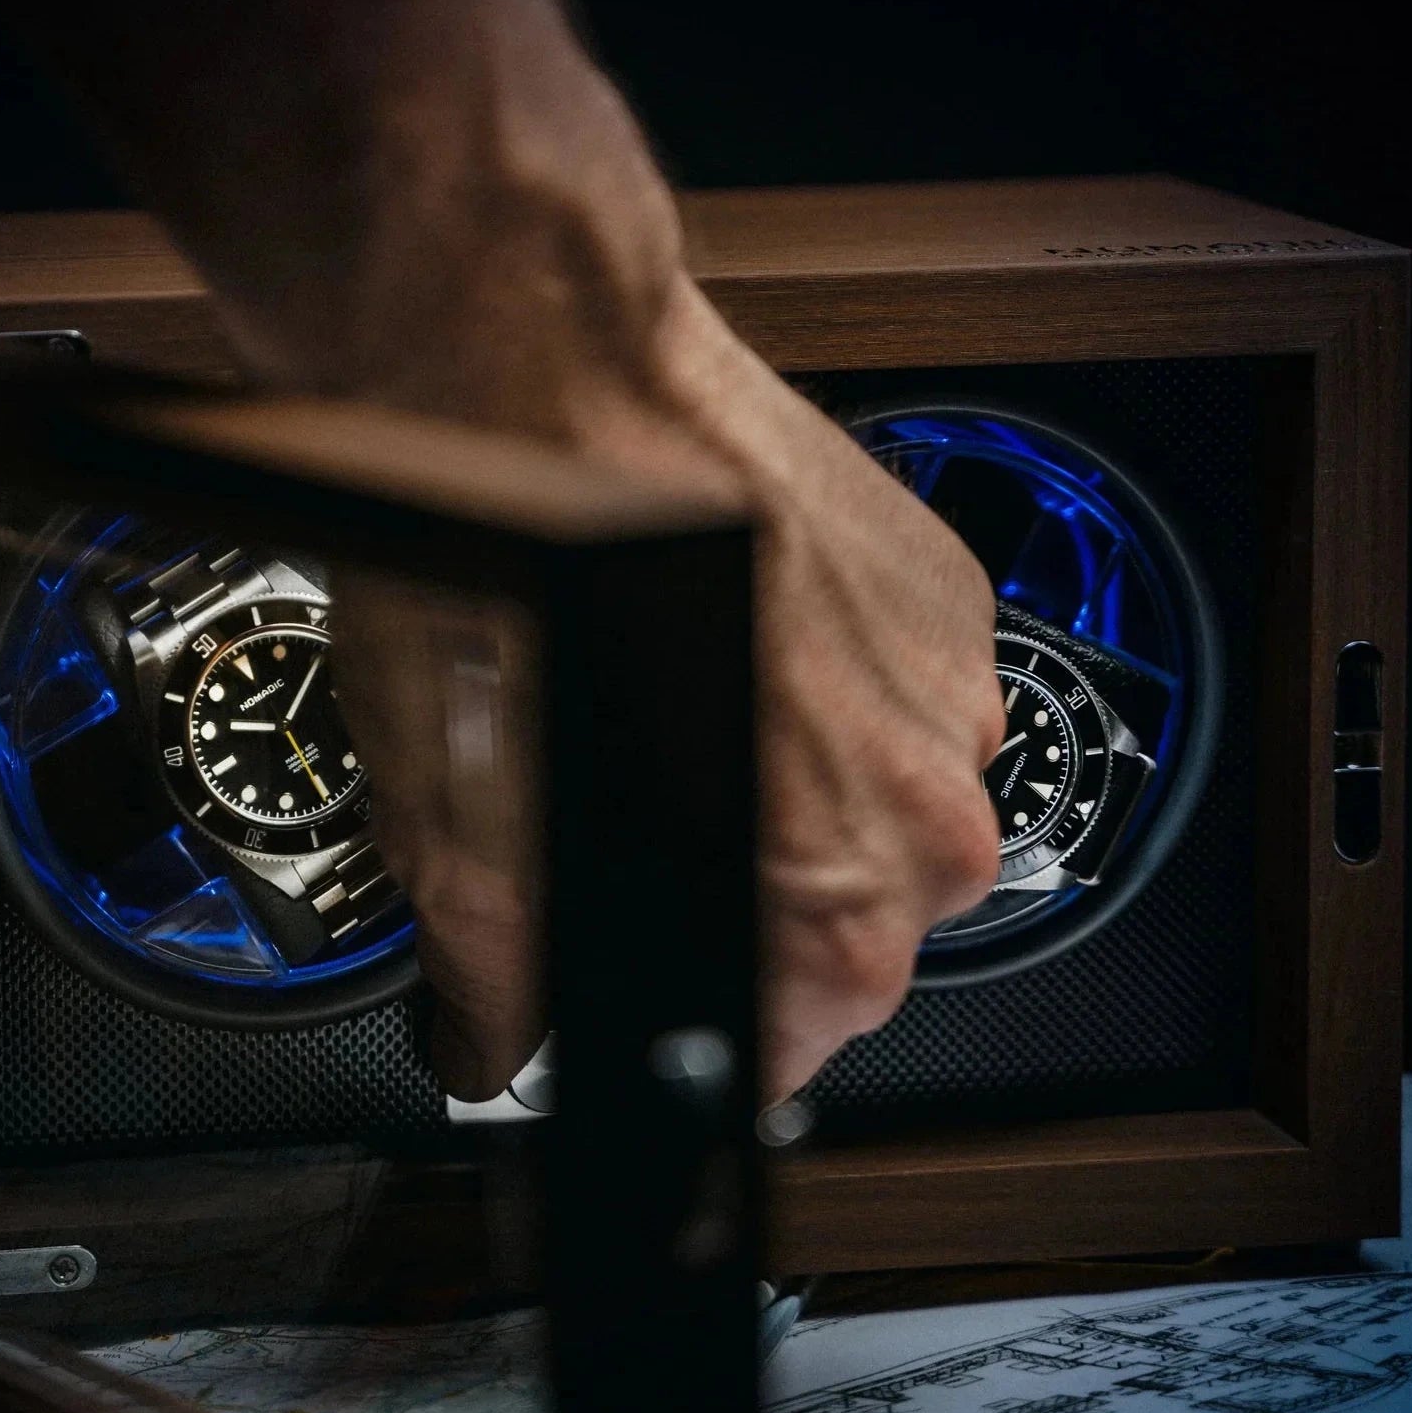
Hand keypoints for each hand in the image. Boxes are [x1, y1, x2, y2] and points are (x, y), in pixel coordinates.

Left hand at [332, 260, 1003, 1104]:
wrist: (545, 365)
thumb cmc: (510, 571)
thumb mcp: (459, 829)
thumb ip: (503, 977)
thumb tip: (497, 1037)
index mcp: (832, 907)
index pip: (787, 1048)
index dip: (696, 1018)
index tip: (653, 975)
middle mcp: (926, 811)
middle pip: (848, 936)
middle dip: (745, 902)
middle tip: (639, 817)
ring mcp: (952, 693)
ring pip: (881, 813)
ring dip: (796, 790)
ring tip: (682, 709)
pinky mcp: (946, 595)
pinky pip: (899, 703)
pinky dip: (826, 694)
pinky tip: (730, 641)